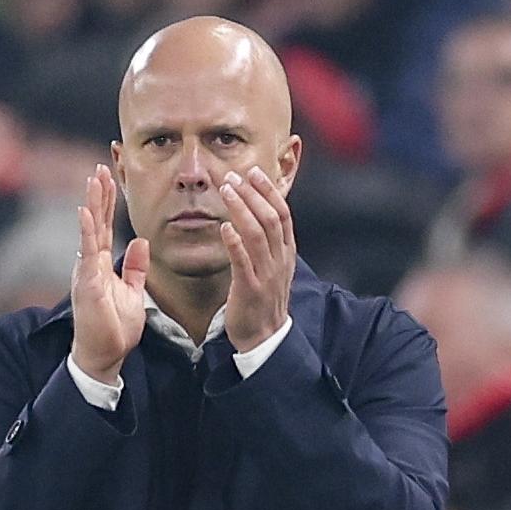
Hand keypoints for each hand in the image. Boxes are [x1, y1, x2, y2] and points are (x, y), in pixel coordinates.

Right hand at [70, 165, 148, 385]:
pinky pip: (87, 252)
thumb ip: (135, 267)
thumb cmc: (114, 327)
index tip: (110, 178)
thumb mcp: (131, 291)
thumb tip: (142, 242)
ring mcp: (86, 271)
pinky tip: (86, 212)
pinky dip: (86, 231)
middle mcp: (90, 263)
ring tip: (94, 180)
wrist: (104, 355)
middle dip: (99, 194)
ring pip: (89, 230)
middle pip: (96, 222)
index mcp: (100, 263)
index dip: (108, 202)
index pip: (105, 226)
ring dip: (92, 204)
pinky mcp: (86, 283)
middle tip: (102, 167)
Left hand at [217, 167, 293, 353]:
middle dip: (253, 194)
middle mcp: (280, 260)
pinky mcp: (250, 289)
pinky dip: (234, 243)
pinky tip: (223, 227)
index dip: (269, 191)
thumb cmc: (263, 298)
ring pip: (258, 235)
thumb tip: (258, 212)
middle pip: (270, 219)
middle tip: (234, 175)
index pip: (282, 214)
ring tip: (226, 191)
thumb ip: (268, 241)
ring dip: (241, 210)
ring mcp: (266, 274)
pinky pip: (243, 262)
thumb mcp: (273, 266)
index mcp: (286, 252)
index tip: (254, 172)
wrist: (264, 337)